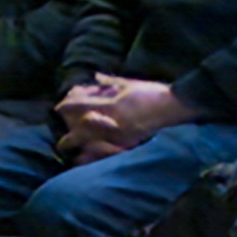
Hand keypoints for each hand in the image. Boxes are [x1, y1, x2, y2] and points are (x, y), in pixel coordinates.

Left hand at [55, 75, 188, 161]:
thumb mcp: (132, 84)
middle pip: (79, 131)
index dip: (66, 107)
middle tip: (62, 137)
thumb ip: (111, 82)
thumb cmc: (155, 94)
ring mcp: (120, 136)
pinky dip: (92, 156)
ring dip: (78, 146)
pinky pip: (103, 153)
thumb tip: (96, 77)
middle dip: (68, 134)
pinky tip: (85, 159)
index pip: (80, 107)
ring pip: (89, 144)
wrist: (177, 108)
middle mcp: (113, 123)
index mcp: (112, 105)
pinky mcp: (128, 145)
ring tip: (71, 149)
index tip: (59, 108)